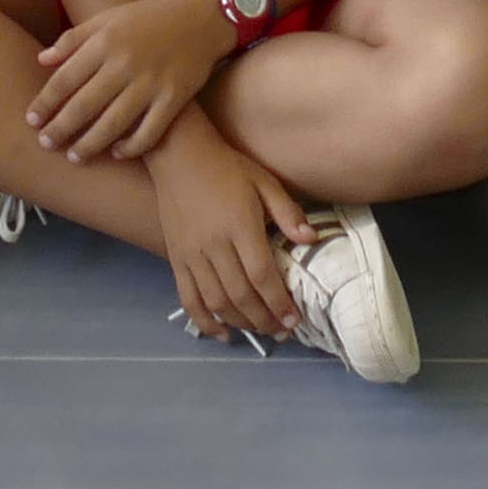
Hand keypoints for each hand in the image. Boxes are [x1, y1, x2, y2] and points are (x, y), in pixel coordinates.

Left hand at [28, 0, 238, 160]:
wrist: (203, 15)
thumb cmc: (149, 17)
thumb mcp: (108, 18)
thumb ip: (74, 39)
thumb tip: (42, 61)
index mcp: (105, 42)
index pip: (65, 79)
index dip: (45, 103)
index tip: (31, 120)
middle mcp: (125, 64)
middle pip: (83, 106)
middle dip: (60, 129)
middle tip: (45, 145)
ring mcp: (151, 84)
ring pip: (112, 125)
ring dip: (89, 145)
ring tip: (74, 156)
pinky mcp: (175, 99)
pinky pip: (149, 133)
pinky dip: (131, 147)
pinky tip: (117, 153)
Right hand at [148, 125, 310, 339]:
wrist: (178, 155)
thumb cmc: (227, 168)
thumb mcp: (264, 182)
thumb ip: (288, 213)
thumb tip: (311, 240)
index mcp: (239, 225)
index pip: (261, 275)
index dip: (279, 302)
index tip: (294, 319)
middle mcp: (213, 245)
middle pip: (241, 295)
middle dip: (265, 318)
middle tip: (283, 329)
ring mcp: (191, 255)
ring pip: (217, 302)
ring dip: (241, 323)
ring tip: (261, 329)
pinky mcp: (175, 259)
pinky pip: (188, 299)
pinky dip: (204, 322)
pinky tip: (222, 333)